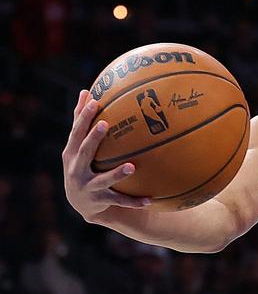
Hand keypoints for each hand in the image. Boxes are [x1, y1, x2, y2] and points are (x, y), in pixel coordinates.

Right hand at [62, 90, 151, 221]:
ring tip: (131, 167)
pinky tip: (150, 201)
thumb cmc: (81, 164)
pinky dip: (134, 202)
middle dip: (94, 138)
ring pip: (103, 180)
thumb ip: (81, 122)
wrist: (80, 202)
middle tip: (105, 124)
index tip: (94, 101)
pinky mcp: (100, 200)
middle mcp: (76, 168)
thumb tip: (85, 91)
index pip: (77, 132)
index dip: (83, 117)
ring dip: (117, 174)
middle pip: (85, 151)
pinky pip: (120, 201)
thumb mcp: (77, 145)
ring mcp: (88, 186)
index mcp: (72, 152)